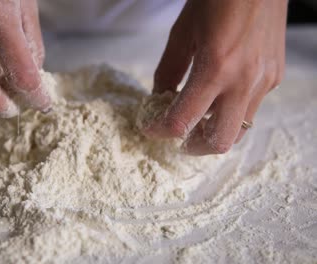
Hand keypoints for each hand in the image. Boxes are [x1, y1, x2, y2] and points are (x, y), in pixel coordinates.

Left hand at [144, 0, 287, 154]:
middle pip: (220, 142)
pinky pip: (251, 107)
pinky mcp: (275, 77)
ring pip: (240, 129)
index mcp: (216, 68)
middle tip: (178, 139)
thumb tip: (158, 99)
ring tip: (197, 122)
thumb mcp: (182, 33)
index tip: (149, 128)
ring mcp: (264, 81)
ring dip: (215, 132)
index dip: (160, 130)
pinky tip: (219, 97)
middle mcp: (245, 81)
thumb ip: (168, 71)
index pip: (182, 121)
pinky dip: (231, 112)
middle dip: (194, 147)